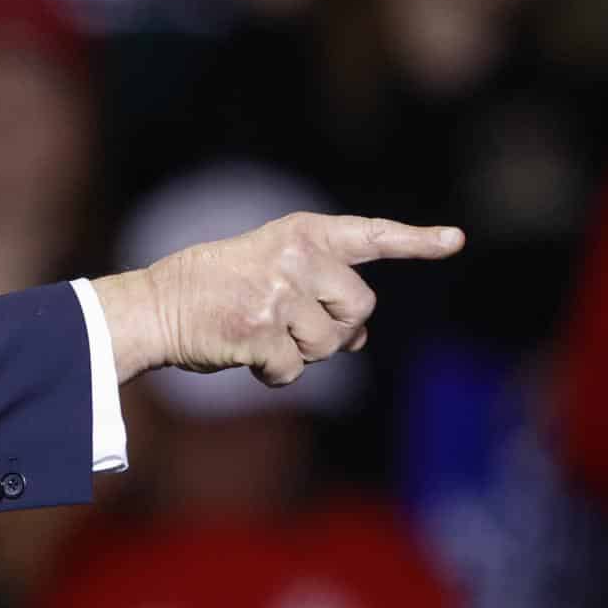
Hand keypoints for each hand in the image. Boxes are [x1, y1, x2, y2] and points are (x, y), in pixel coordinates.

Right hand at [93, 213, 464, 385]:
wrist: (153, 305)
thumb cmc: (212, 289)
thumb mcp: (267, 269)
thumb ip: (318, 291)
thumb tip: (360, 341)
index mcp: (300, 233)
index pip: (368, 235)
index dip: (414, 242)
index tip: (454, 241)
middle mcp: (295, 256)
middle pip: (359, 308)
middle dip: (337, 329)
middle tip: (292, 325)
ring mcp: (279, 292)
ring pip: (330, 345)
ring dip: (302, 354)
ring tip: (260, 333)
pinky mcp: (261, 329)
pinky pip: (293, 370)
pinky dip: (273, 374)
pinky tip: (243, 352)